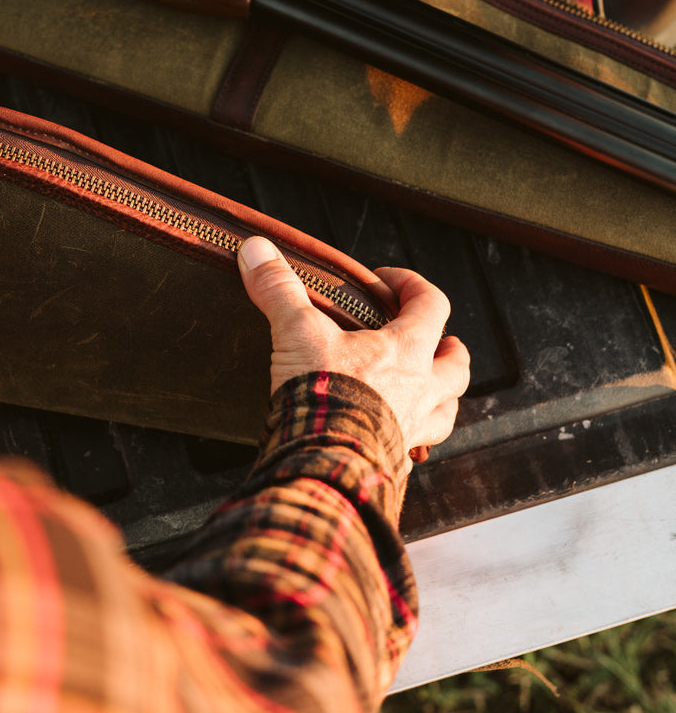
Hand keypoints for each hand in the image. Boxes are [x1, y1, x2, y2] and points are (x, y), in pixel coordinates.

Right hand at [238, 236, 469, 457]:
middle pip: (456, 365)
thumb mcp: (296, 332)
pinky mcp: (393, 462)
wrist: (323, 462)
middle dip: (449, 349)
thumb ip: (279, 290)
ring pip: (447, 411)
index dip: (413, 286)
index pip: (431, 305)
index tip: (387, 281)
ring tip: (429, 393)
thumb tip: (256, 249)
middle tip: (438, 341)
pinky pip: (413, 450)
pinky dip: (408, 441)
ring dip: (442, 399)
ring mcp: (411, 429)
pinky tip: (391, 440)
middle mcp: (421, 391)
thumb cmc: (322, 394)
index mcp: (406, 351)